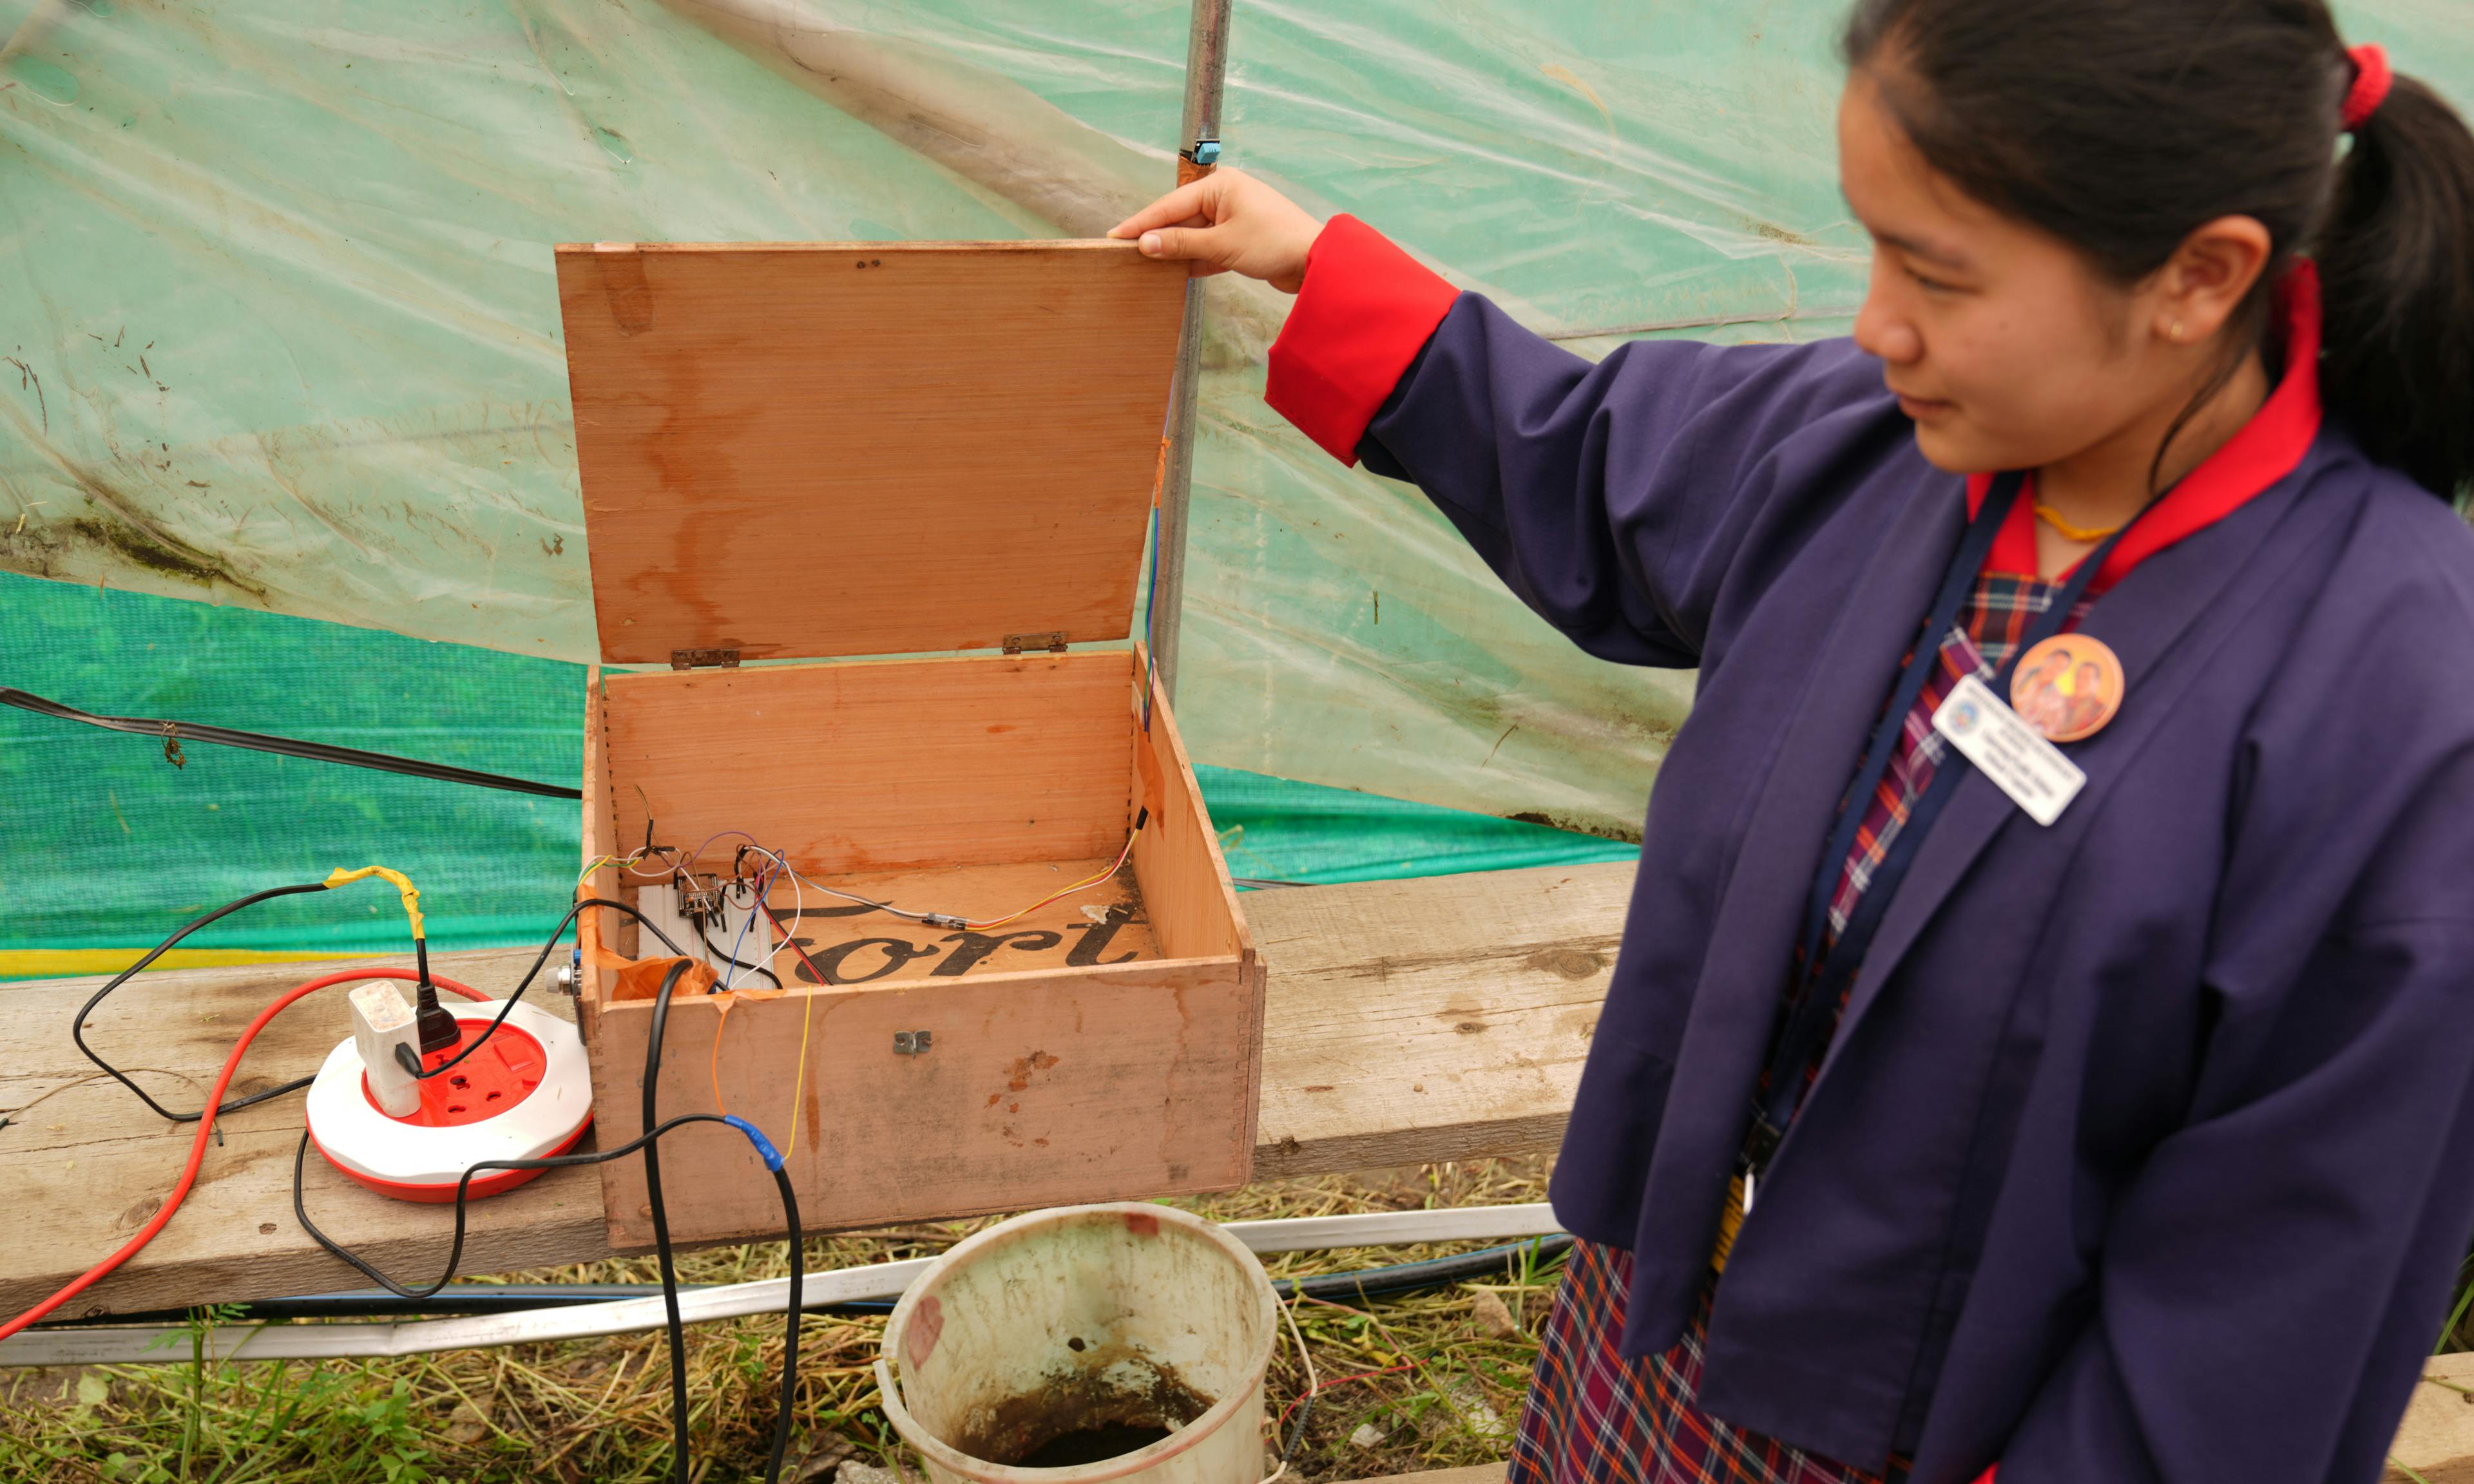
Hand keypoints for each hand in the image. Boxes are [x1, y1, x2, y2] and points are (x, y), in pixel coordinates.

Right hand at [1108, 169, 1325, 293]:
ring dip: (1174, 251)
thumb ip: (1181, 244)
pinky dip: (1194, 260)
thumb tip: (1145, 244)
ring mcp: (1233, 217)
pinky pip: (1208, 247)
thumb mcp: (1221, 244)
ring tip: (1144, 266)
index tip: (1117, 235)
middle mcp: (1225, 196)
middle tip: (1125, 254)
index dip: (1142, 222)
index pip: (1170, 204)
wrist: (1315, 261)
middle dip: (1157, 238)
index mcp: (1220, 185)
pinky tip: (1174, 273)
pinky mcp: (1240, 238)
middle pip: (1180, 219)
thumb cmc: (1274, 242)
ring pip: (1193, 235)